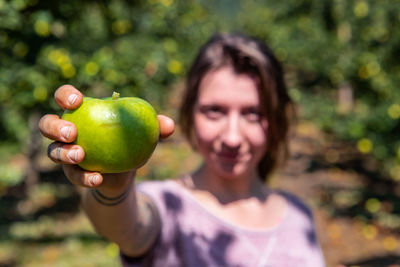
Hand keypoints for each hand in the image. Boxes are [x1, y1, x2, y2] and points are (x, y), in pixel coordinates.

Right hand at [39, 85, 174, 190]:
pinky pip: (73, 175)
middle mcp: (68, 132)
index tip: (76, 100)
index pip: (65, 98)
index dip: (65, 95)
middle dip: (54, 126)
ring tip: (80, 155)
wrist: (125, 172)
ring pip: (52, 152)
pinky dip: (84, 177)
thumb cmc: (130, 142)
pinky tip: (97, 178)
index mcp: (83, 113)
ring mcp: (66, 153)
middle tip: (72, 132)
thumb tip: (169, 125)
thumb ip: (156, 126)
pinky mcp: (73, 173)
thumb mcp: (145, 133)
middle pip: (47, 124)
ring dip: (64, 153)